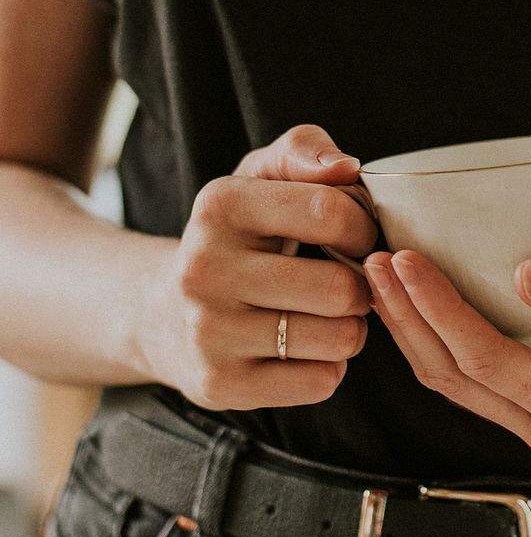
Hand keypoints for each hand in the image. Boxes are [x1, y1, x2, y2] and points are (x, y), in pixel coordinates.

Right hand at [140, 125, 376, 410]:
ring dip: (349, 329)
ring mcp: (209, 334)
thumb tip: (346, 168)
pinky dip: (328, 367)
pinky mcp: (221, 385)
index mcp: (220, 206)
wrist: (160, 315)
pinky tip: (303, 349)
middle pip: (341, 288)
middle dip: (359, 287)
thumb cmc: (235, 238)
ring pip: (339, 339)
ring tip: (325, 316)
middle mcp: (205, 270)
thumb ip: (304, 152)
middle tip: (343, 284)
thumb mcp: (259, 179)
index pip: (332, 213)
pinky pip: (322, 382)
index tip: (356, 237)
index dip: (363, 229)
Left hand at [363, 247, 530, 454]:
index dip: (440, 311)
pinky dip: (428, 330)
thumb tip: (527, 279)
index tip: (406, 258)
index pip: (488, 361)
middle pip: (454, 374)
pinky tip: (407, 293)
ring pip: (447, 376)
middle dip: (408, 318)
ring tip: (378, 272)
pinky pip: (459, 368)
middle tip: (376, 259)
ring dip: (408, 325)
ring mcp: (528, 413)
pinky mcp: (519, 392)